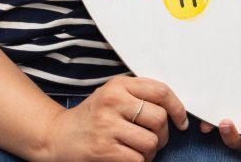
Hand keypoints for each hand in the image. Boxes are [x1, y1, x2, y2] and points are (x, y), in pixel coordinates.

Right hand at [41, 75, 188, 161]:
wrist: (58, 137)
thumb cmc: (92, 117)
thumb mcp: (112, 96)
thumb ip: (139, 95)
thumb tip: (175, 109)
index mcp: (118, 85)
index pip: (160, 91)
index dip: (178, 108)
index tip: (181, 121)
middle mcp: (112, 102)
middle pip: (159, 119)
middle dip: (162, 135)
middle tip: (153, 139)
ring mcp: (107, 126)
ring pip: (151, 143)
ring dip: (149, 152)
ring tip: (136, 150)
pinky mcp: (104, 150)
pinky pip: (138, 160)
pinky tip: (126, 157)